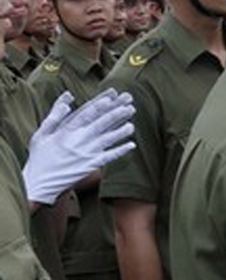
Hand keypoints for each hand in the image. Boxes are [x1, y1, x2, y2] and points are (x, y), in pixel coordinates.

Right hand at [24, 90, 135, 205]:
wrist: (39, 184)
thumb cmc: (40, 156)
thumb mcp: (41, 134)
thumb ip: (55, 115)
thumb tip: (68, 97)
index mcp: (65, 132)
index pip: (85, 114)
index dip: (99, 105)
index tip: (112, 96)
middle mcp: (77, 141)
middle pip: (100, 124)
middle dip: (116, 113)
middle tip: (130, 105)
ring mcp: (86, 154)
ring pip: (107, 139)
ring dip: (121, 131)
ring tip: (132, 124)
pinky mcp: (90, 165)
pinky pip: (108, 157)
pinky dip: (120, 151)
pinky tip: (131, 145)